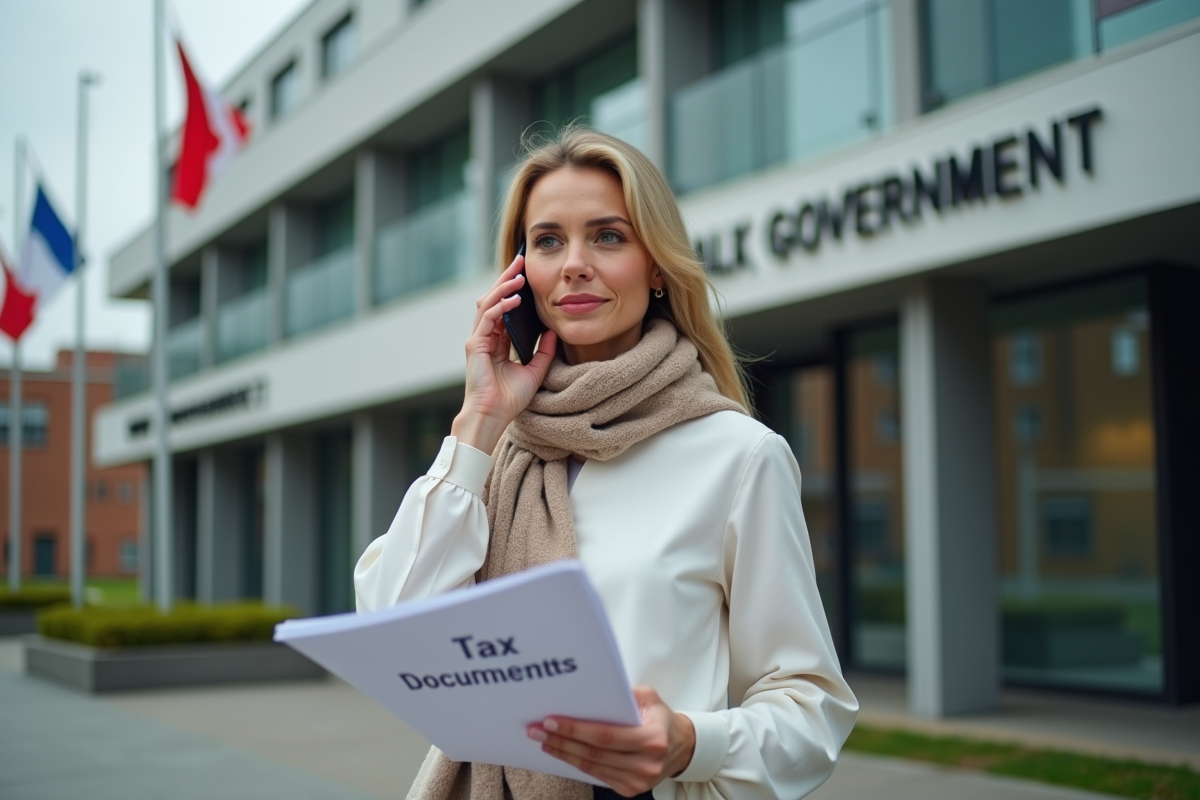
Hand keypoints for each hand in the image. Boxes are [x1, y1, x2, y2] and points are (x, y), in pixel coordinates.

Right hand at [452, 252, 557, 453]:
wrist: (493, 416)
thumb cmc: (510, 399)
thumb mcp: (535, 370)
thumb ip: (544, 351)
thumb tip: (554, 331)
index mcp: (497, 342)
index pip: (504, 309)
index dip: (514, 290)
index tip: (526, 274)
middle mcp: (485, 338)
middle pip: (494, 300)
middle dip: (507, 279)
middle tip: (520, 261)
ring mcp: (477, 340)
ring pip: (488, 304)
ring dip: (503, 287)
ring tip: (518, 274)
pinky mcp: (474, 345)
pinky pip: (488, 318)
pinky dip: (501, 306)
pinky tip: (515, 299)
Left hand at [527, 686, 695, 796]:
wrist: (680, 746)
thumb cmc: (661, 718)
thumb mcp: (649, 697)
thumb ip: (624, 694)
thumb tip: (589, 692)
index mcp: (652, 738)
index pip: (605, 735)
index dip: (575, 730)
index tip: (551, 721)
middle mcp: (646, 763)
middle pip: (594, 753)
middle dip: (562, 740)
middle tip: (537, 730)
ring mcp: (638, 780)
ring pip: (592, 767)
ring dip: (564, 753)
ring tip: (544, 741)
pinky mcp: (630, 789)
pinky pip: (597, 776)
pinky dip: (577, 764)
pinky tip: (562, 752)